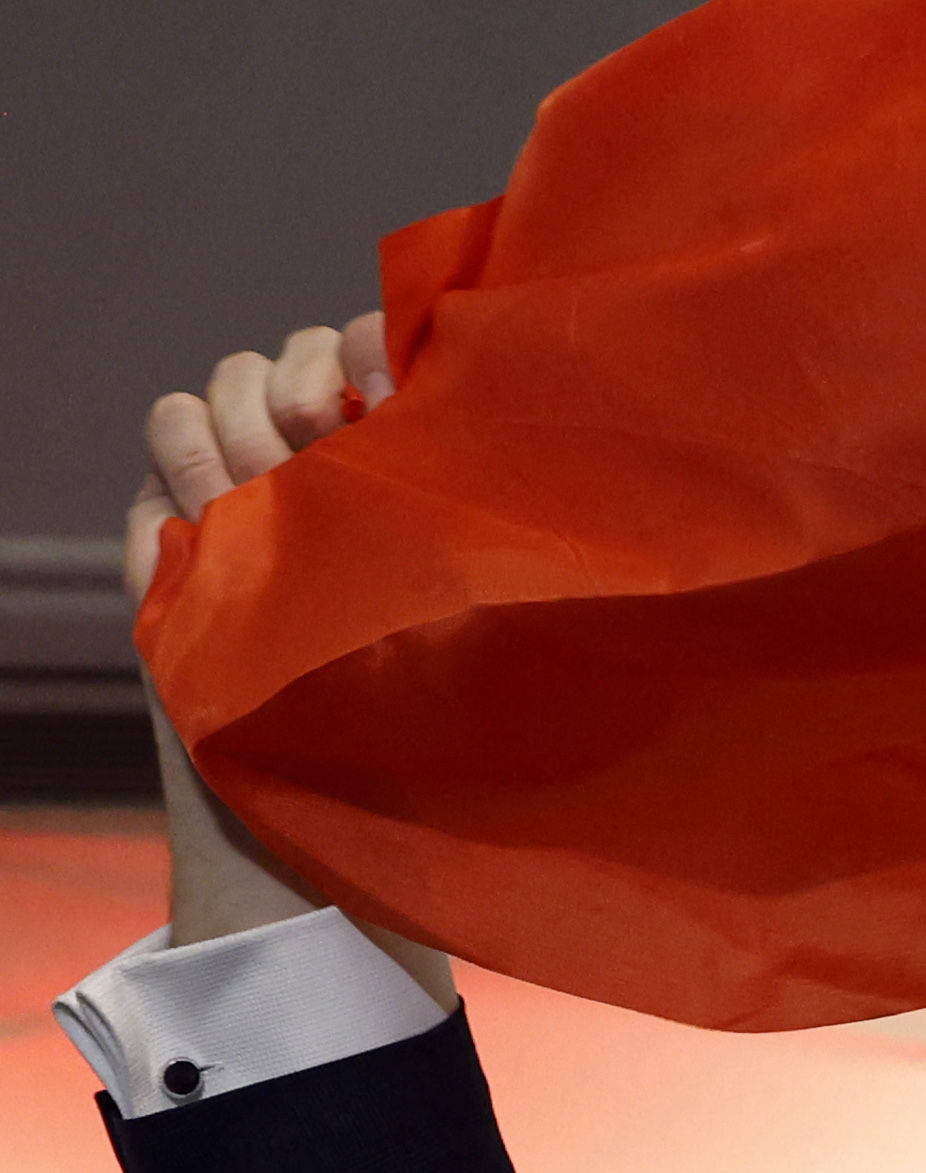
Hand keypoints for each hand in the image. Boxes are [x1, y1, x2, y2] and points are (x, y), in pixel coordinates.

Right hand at [129, 313, 451, 995]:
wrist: (348, 823)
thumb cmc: (454, 733)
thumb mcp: (489, 620)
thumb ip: (482, 520)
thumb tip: (519, 424)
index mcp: (405, 471)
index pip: (371, 349)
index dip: (374, 350)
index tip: (396, 392)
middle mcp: (324, 471)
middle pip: (285, 358)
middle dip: (296, 387)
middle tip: (317, 443)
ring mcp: (244, 495)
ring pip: (215, 392)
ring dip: (233, 428)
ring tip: (264, 495)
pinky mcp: (177, 534)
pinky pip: (158, 449)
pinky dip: (179, 478)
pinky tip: (213, 533)